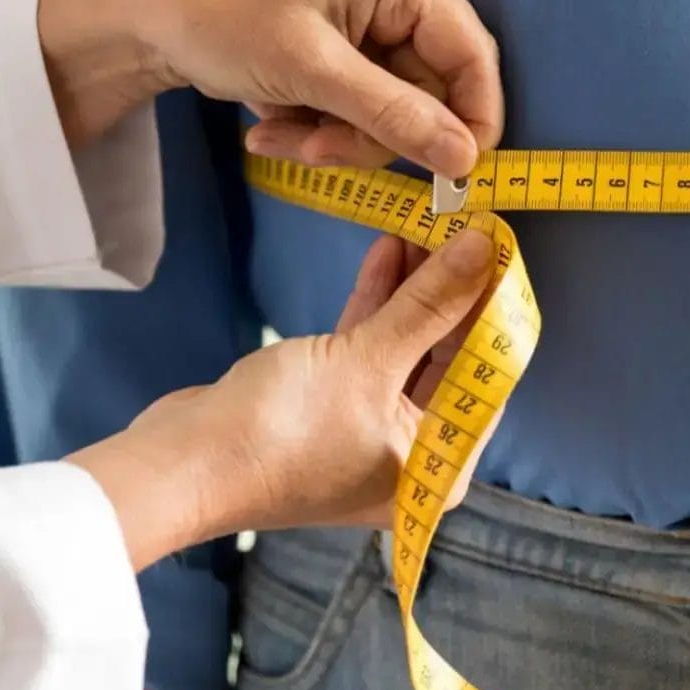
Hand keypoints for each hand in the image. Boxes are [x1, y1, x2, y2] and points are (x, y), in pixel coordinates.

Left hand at [36, 0, 502, 176]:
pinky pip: (353, 107)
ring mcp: (363, 24)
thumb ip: (394, 115)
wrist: (140, 15)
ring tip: (276, 136)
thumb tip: (467, 160)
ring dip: (336, 137)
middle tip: (318, 152)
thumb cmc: (224, 20)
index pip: (470, 54)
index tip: (455, 175)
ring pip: (387, 109)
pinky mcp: (335, 52)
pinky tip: (268, 125)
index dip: (473, 117)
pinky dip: (316, 126)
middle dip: (371, 134)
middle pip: (427, 90)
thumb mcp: (312, 72)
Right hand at [67, 227, 496, 568]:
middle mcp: (411, 452)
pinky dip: (378, 303)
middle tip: (466, 226)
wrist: (185, 462)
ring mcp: (368, 427)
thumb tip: (485, 248)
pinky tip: (389, 251)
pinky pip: (368, 346)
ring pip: (406, 345)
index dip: (494, 308)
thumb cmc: (285, 433)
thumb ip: (430, 304)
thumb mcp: (368, 360)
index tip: (503, 249)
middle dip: (452, 290)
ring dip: (414, 288)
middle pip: (448, 358)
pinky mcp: (330, 402)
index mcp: (439, 464)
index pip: (487, 376)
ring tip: (428, 225)